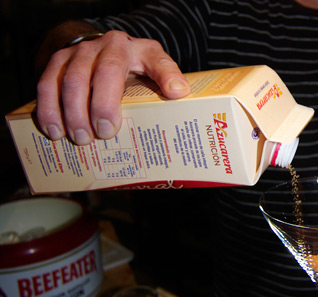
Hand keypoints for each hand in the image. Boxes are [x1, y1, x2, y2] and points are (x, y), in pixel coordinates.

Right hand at [36, 30, 189, 144]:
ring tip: (80, 139)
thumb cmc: (133, 67)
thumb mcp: (154, 68)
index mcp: (136, 50)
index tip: (172, 93)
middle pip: (104, 74)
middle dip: (102, 106)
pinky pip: (47, 84)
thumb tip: (181, 94)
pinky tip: (54, 131)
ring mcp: (80, 53)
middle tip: (103, 134)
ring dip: (73, 113)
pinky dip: (48, 109)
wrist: (102, 48)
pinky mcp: (58, 62)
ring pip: (71, 80)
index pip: (151, 62)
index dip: (161, 77)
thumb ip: (166, 78)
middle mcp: (108, 47)